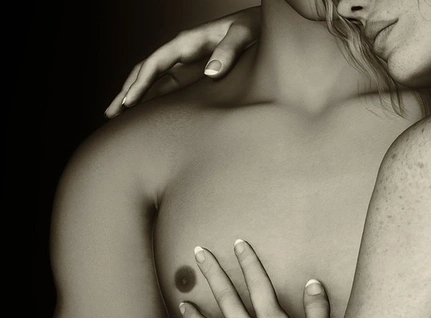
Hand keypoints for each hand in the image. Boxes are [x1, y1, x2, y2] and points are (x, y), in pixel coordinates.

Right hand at [105, 6, 261, 117]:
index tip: (128, 102)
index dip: (139, 83)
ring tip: (118, 117)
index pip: (154, 64)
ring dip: (136, 98)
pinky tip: (147, 116)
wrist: (261, 27)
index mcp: (185, 43)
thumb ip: (227, 52)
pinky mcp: (194, 74)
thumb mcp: (241, 36)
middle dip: (127, 92)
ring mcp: (185, 64)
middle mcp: (180, 53)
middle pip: (145, 73)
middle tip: (110, 114)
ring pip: (153, 82)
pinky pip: (169, 88)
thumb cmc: (250, 28)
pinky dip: (155, 100)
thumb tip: (210, 73)